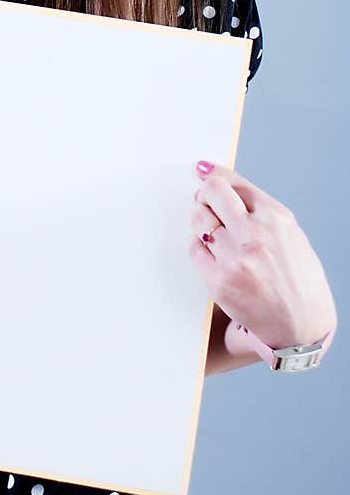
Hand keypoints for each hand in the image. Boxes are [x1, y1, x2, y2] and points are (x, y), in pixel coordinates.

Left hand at [188, 160, 337, 348]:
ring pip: (199, 221)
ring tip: (208, 227)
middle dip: (203, 194)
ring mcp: (235, 257)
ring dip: (198, 219)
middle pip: (212, 195)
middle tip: (202, 198)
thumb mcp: (290, 235)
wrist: (300, 324)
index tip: (203, 170)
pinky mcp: (218, 279)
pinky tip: (209, 252)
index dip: (215, 176)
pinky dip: (198, 246)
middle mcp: (255, 234)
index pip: (236, 185)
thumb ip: (260, 212)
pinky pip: (194, 250)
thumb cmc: (296, 279)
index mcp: (277, 218)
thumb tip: (225, 188)